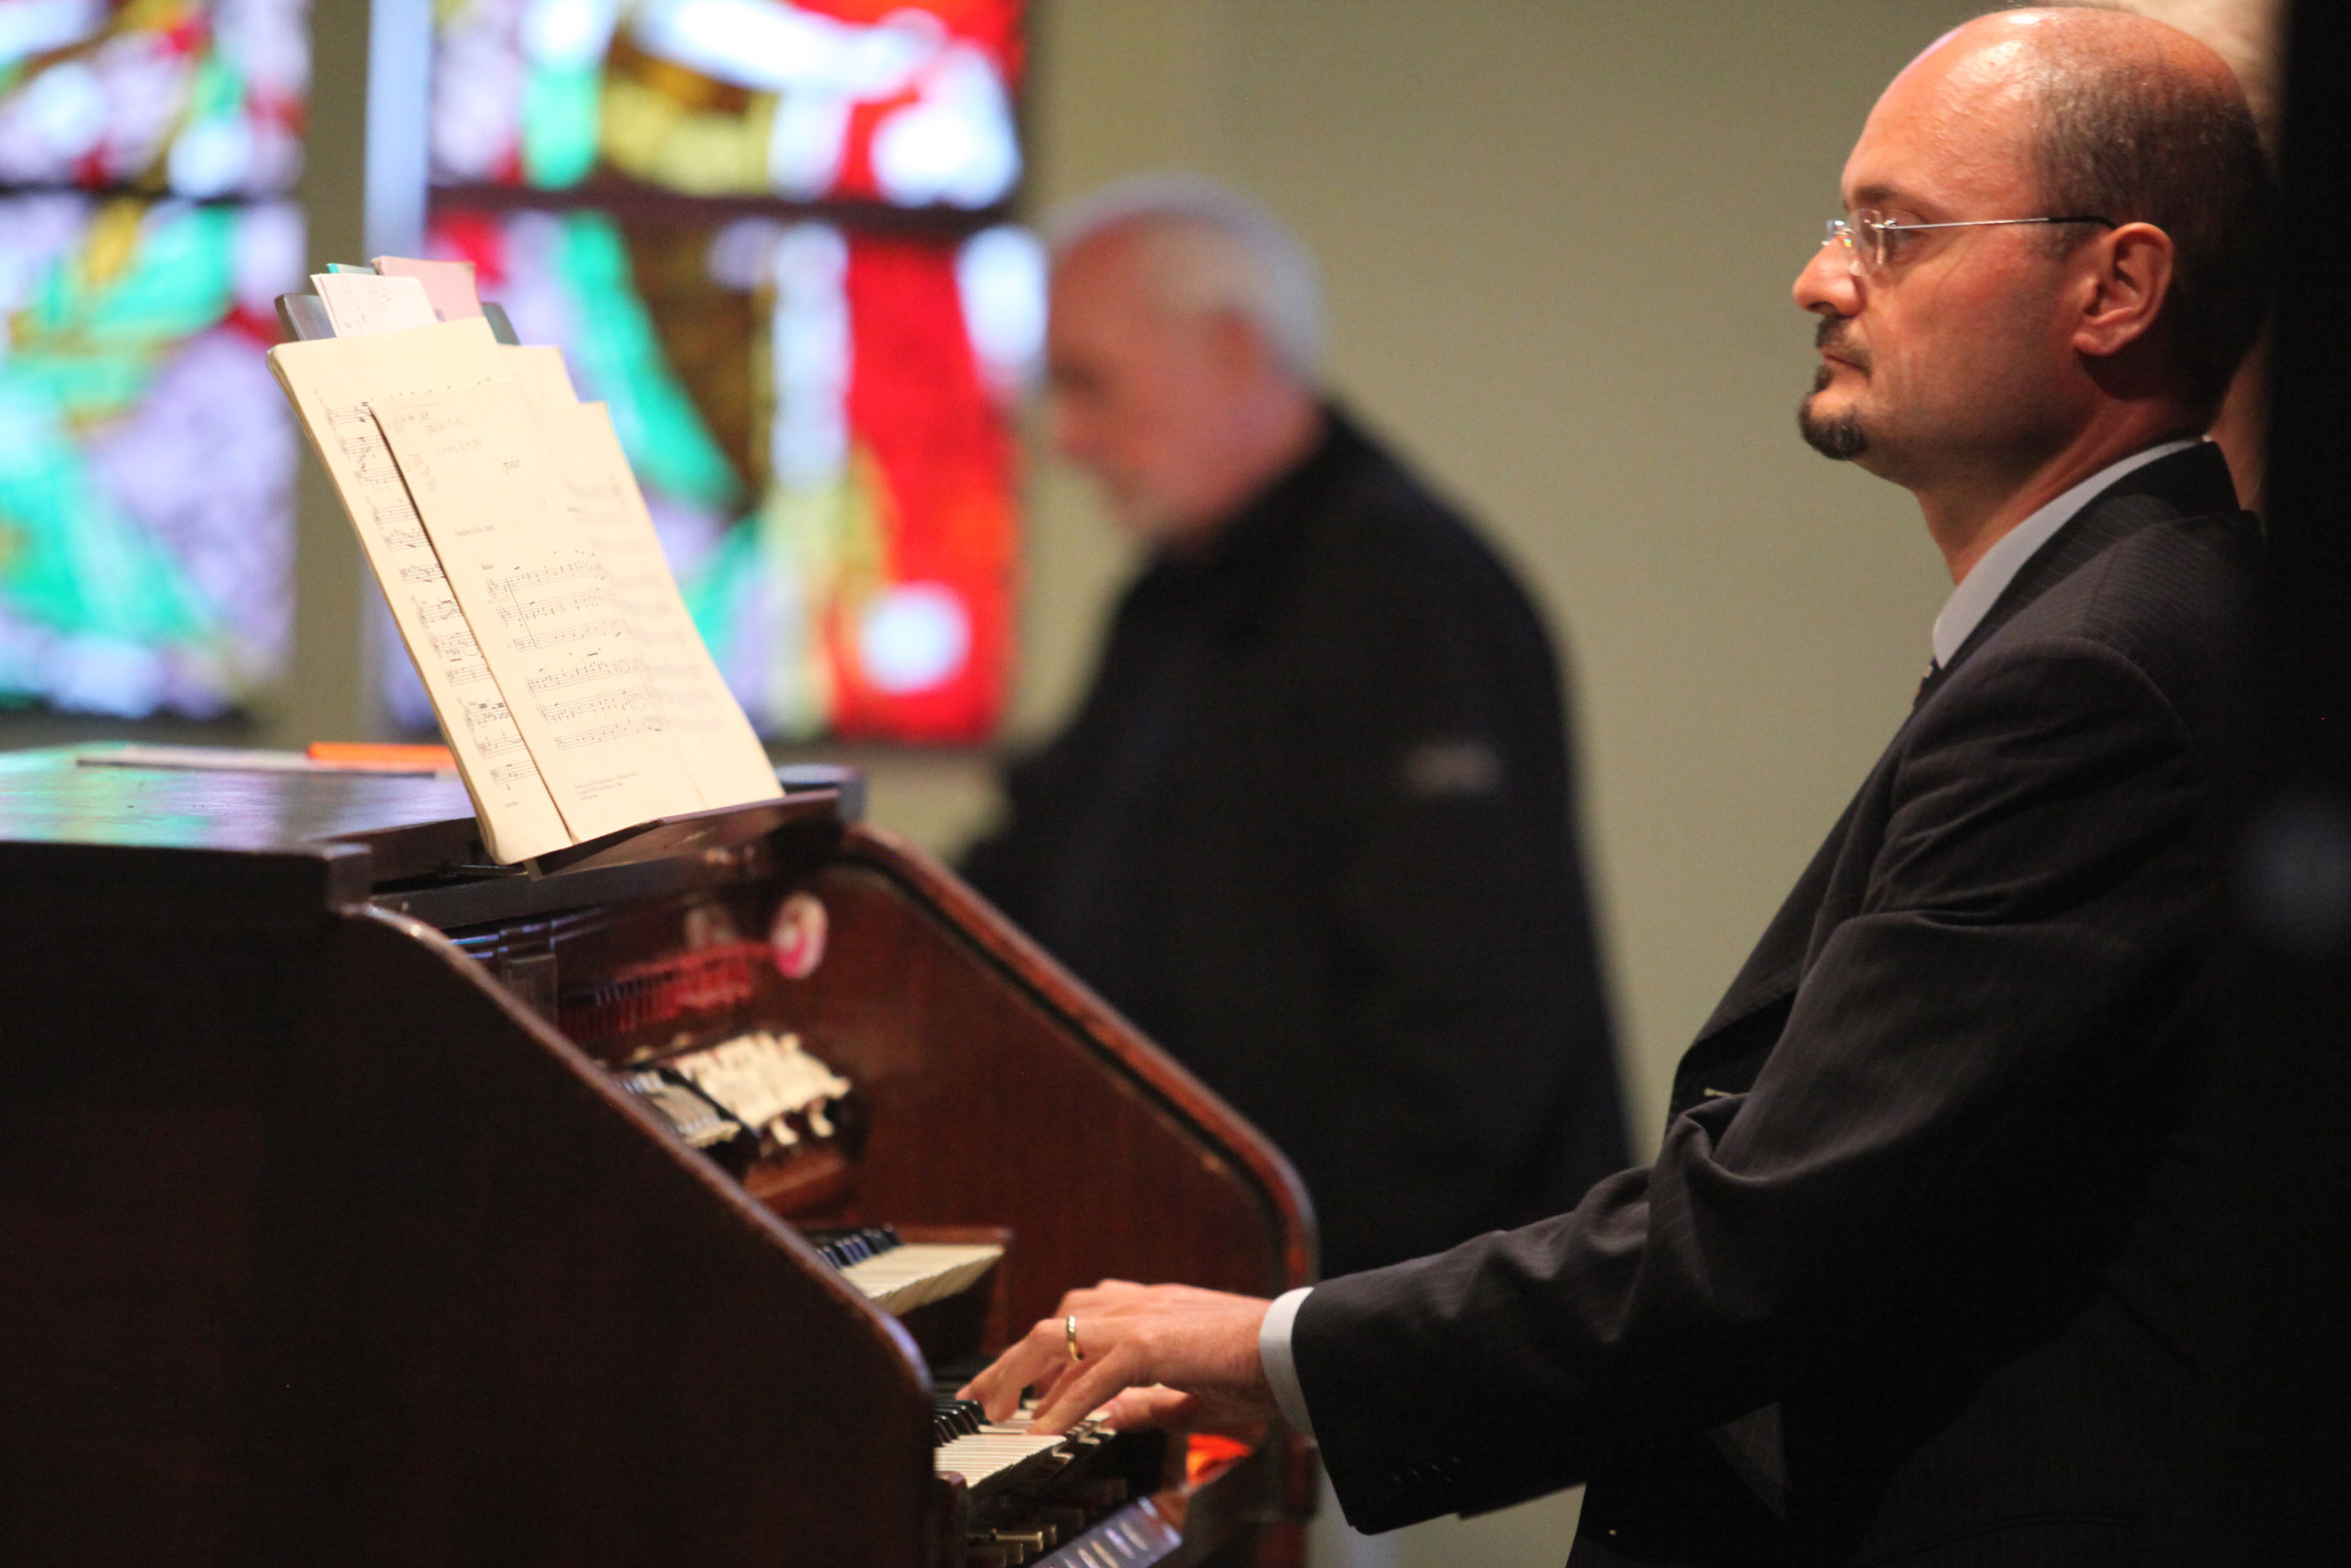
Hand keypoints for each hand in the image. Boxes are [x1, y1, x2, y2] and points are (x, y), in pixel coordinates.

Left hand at [957, 1280, 1277, 1432]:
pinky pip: (1096, 1373)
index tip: (1015, 1391)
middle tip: (983, 1400)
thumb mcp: (1191, 1393)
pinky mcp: (1156, 1343)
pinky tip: (1048, 1430)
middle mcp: (1141, 1305)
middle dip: (1011, 1361)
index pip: (1079, 1321)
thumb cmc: (1262, 1369)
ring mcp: (1146, 1318)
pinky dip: (1067, 1402)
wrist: (1303, 1349)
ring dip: (1020, 1374)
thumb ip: (1147, 1401)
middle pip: (1056, 1322)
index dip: (1042, 1357)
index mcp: (1152, 1311)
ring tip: (1000, 1413)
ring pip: (1059, 1334)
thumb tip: (1106, 1417)